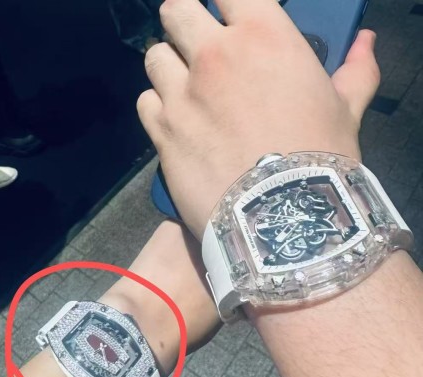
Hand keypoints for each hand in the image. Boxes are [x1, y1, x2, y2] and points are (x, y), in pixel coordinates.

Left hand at [137, 0, 379, 238]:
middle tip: (196, 46)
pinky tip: (175, 123)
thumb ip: (354, 70)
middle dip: (185, 24)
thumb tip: (366, 42)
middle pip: (176, 10)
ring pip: (155, 57)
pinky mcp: (162, 133)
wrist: (283, 218)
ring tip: (185, 90)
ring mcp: (182, 95)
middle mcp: (214, 56)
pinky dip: (157, 107)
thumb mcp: (345, 111)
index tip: (227, 16)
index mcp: (263, 37)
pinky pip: (146, 102)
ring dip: (169, 68)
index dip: (225, 2)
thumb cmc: (320, 160)